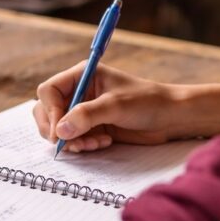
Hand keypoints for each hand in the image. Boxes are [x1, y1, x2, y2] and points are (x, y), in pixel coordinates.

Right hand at [33, 62, 219, 152]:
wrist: (171, 117)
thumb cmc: (148, 102)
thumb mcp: (115, 106)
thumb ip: (86, 116)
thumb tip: (60, 131)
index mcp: (83, 75)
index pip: (49, 91)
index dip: (51, 111)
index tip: (61, 131)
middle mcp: (80, 91)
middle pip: (47, 111)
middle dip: (57, 130)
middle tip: (72, 144)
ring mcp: (85, 110)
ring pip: (59, 128)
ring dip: (71, 140)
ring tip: (93, 144)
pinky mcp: (92, 127)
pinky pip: (74, 139)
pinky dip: (82, 145)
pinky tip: (102, 143)